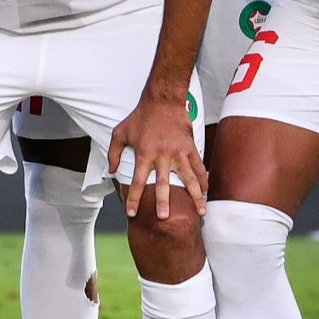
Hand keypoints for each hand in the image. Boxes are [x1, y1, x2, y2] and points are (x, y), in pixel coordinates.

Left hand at [106, 91, 207, 220]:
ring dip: (196, 196)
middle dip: (164, 202)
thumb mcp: (120, 132)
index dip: (134, 198)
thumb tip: (111, 171)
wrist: (163, 100)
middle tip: (165, 218)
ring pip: (189, 178)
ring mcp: (179, 153)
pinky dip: (204, 180)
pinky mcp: (190, 148)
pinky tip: (207, 192)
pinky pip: (199, 167)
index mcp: (145, 154)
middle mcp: (163, 156)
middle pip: (164, 183)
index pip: (138, 181)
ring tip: (201, 212)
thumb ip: (113, 153)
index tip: (132, 213)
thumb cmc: (140, 117)